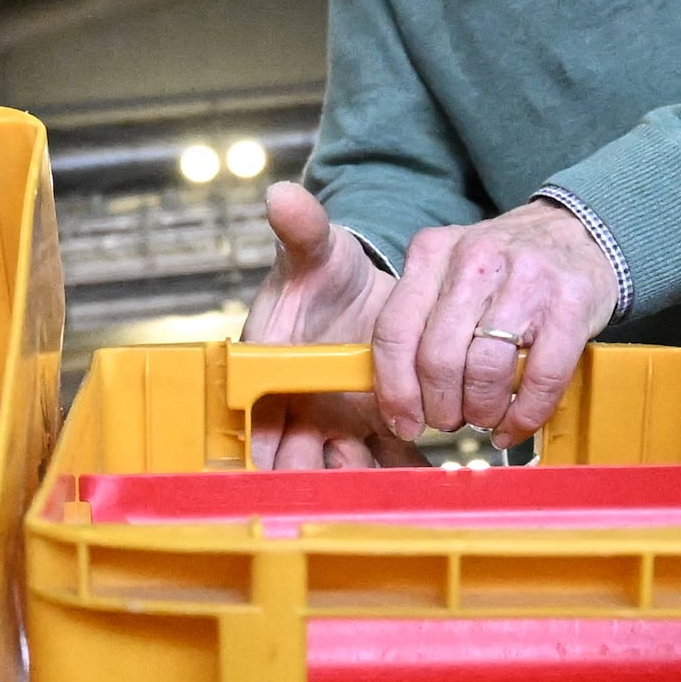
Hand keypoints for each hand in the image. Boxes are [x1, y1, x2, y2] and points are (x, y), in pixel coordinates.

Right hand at [241, 181, 412, 470]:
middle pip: (295, 456)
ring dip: (360, 481)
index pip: (255, 417)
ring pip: (340, 465)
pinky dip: (400, 472)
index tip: (282, 465)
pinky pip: (383, 458)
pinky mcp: (370, 424)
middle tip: (348, 475)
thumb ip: (301, 229)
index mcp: (271, 366)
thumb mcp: (317, 249)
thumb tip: (281, 195)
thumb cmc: (324, 272)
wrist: (362, 289)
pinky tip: (425, 479)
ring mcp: (333, 417)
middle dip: (317, 476)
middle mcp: (296, 401)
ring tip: (390, 486)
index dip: (265, 448)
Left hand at [373, 198, 620, 441]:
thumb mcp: (451, 271)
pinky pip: (540, 379)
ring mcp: (525, 281)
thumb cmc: (505, 266)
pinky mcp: (569, 306)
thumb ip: (419, 316)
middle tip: (449, 420)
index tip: (403, 421)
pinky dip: (524, 415)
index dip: (395, 390)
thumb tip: (394, 391)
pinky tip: (514, 424)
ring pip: (484, 372)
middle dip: (440, 407)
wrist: (576, 231)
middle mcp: (475, 261)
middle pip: (438, 358)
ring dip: (481, 412)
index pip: (394, 332)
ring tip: (485, 418)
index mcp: (433, 252)